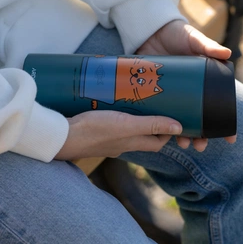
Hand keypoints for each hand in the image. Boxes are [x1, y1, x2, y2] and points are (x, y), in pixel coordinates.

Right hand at [54, 110, 182, 160]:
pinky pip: (112, 124)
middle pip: (144, 135)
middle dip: (152, 122)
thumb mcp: (127, 125)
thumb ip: (151, 125)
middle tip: (155, 102)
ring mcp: (108, 140)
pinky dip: (116, 115)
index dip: (168, 131)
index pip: (158, 142)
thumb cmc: (95, 130)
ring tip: (135, 99)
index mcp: (133, 143)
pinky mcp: (95, 132)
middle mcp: (123, 144)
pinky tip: (112, 102)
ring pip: (127, 129)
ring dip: (133, 117)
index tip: (172, 115)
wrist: (63, 136)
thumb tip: (179, 128)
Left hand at [136, 19, 237, 150]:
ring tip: (182, 143)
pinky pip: (158, 114)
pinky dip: (160, 126)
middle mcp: (189, 92)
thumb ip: (207, 45)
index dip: (226, 124)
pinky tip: (161, 136)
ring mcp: (171, 95)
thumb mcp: (193, 40)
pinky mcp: (153, 94)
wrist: (149, 29)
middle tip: (200, 146)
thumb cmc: (176, 34)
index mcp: (204, 82)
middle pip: (199, 119)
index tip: (231, 140)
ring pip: (179, 120)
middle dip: (201, 136)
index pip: (218, 107)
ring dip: (182, 135)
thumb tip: (227, 53)